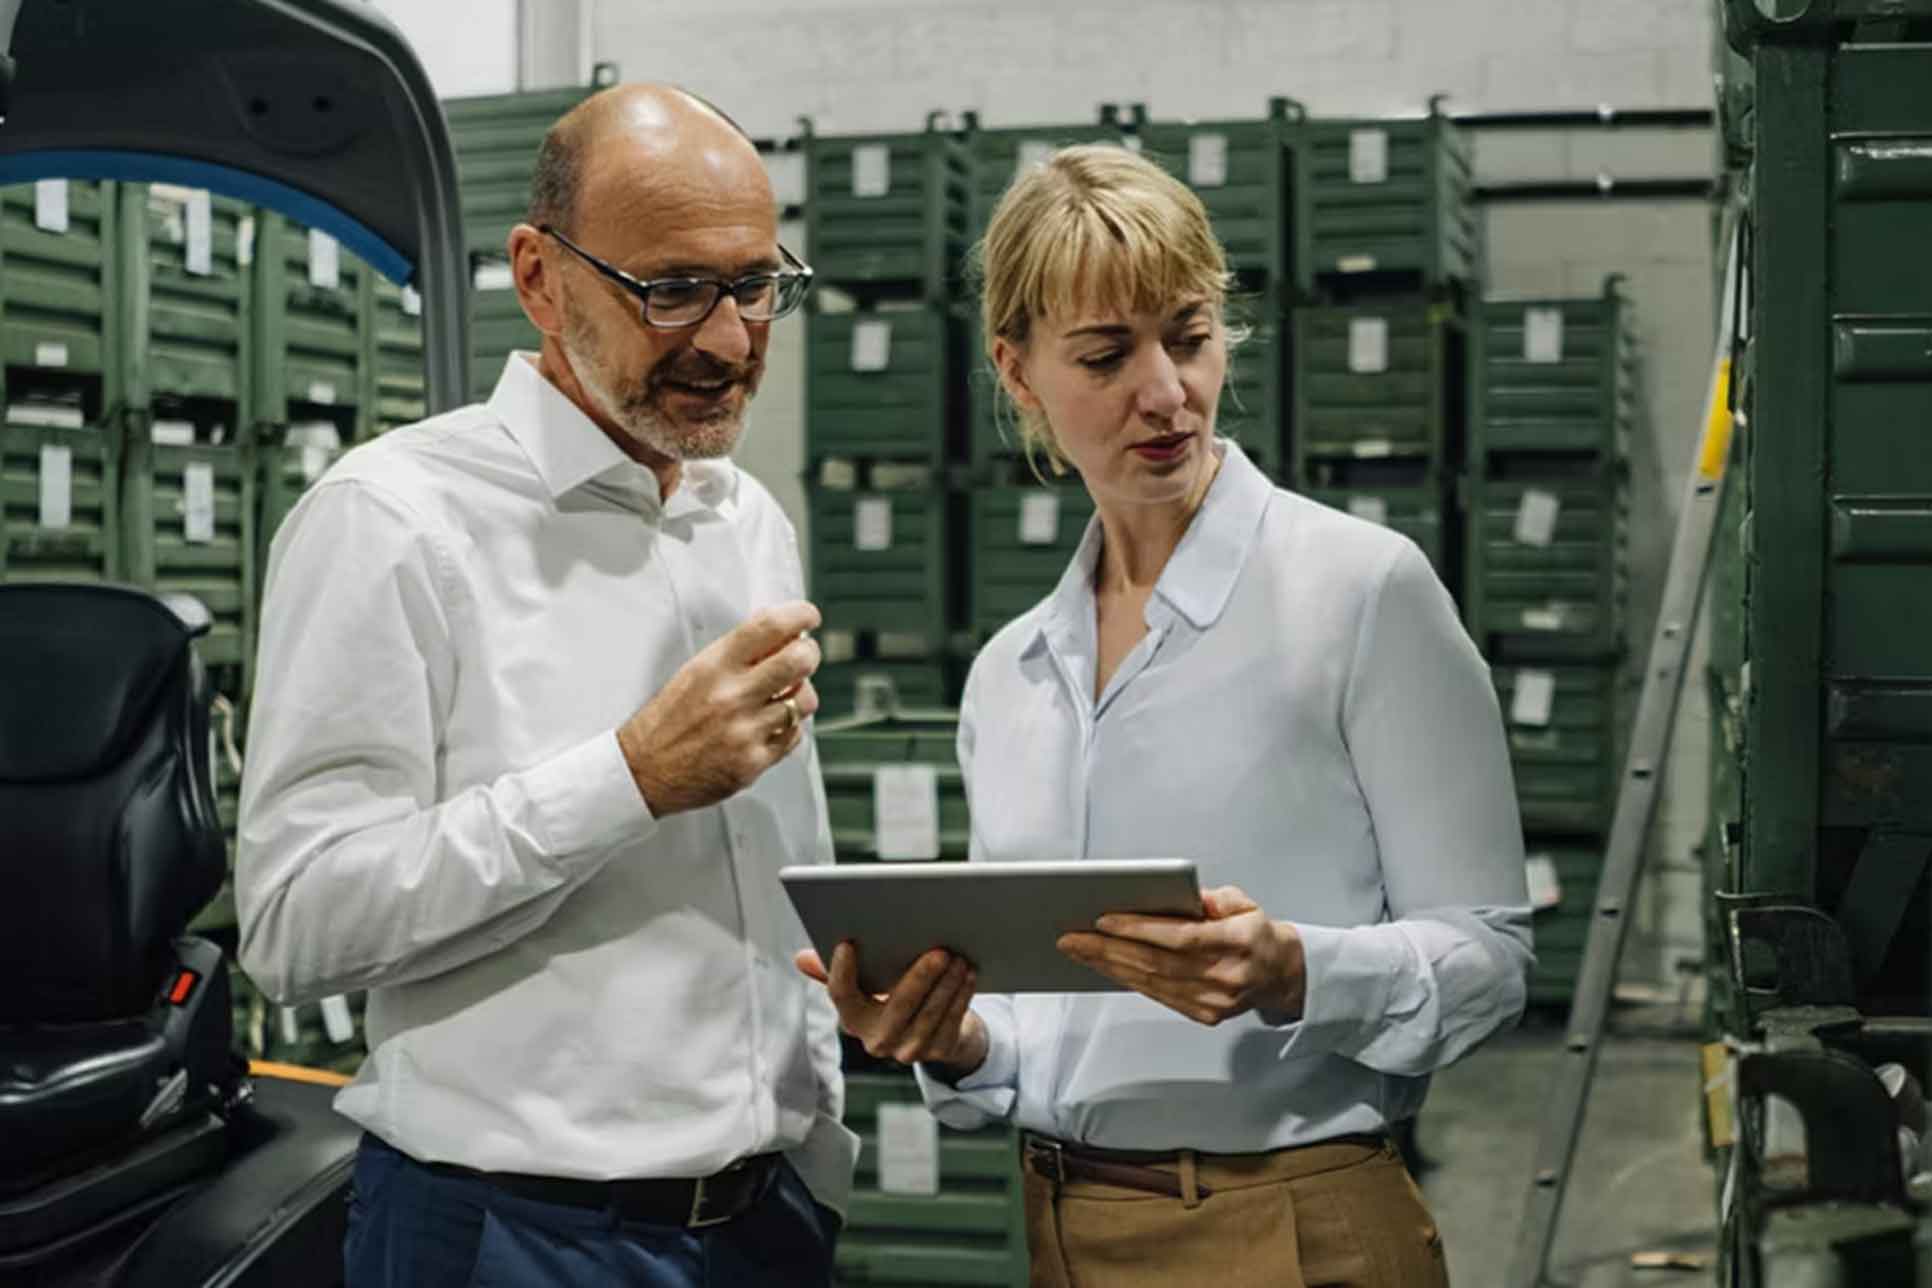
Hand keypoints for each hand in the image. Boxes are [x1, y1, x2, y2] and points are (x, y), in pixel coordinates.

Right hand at [617, 600, 821, 816]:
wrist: (643, 771)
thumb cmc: (667, 721)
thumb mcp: (694, 673)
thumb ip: (735, 653)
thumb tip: (779, 632)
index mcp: (714, 667)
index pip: (769, 627)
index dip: (799, 615)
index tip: (808, 617)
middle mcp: (732, 696)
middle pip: (799, 660)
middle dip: (809, 652)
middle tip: (805, 654)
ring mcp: (745, 731)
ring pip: (805, 700)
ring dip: (801, 694)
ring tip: (785, 695)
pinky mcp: (754, 762)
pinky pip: (795, 735)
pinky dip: (789, 727)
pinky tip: (770, 725)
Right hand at [796, 944, 987, 1076]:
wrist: (932, 1033)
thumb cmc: (893, 1001)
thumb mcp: (866, 989)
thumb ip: (836, 973)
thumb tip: (802, 958)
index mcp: (853, 1019)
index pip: (840, 995)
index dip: (840, 971)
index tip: (847, 943)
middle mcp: (878, 1040)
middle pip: (898, 1006)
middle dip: (919, 978)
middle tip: (937, 950)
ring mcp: (908, 1050)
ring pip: (930, 1014)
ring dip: (947, 985)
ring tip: (957, 957)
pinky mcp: (937, 1052)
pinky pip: (952, 1022)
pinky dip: (961, 996)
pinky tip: (968, 974)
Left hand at [1057, 885, 1305, 1025]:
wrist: (1283, 975)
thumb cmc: (1257, 933)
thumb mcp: (1243, 903)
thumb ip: (1210, 899)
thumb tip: (1173, 895)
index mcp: (1238, 943)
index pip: (1180, 938)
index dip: (1139, 929)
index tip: (1103, 919)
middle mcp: (1226, 976)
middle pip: (1156, 963)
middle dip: (1108, 949)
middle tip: (1072, 937)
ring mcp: (1214, 1001)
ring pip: (1151, 982)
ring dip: (1109, 966)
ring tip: (1078, 950)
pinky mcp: (1204, 1015)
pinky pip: (1157, 996)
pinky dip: (1127, 980)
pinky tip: (1105, 967)